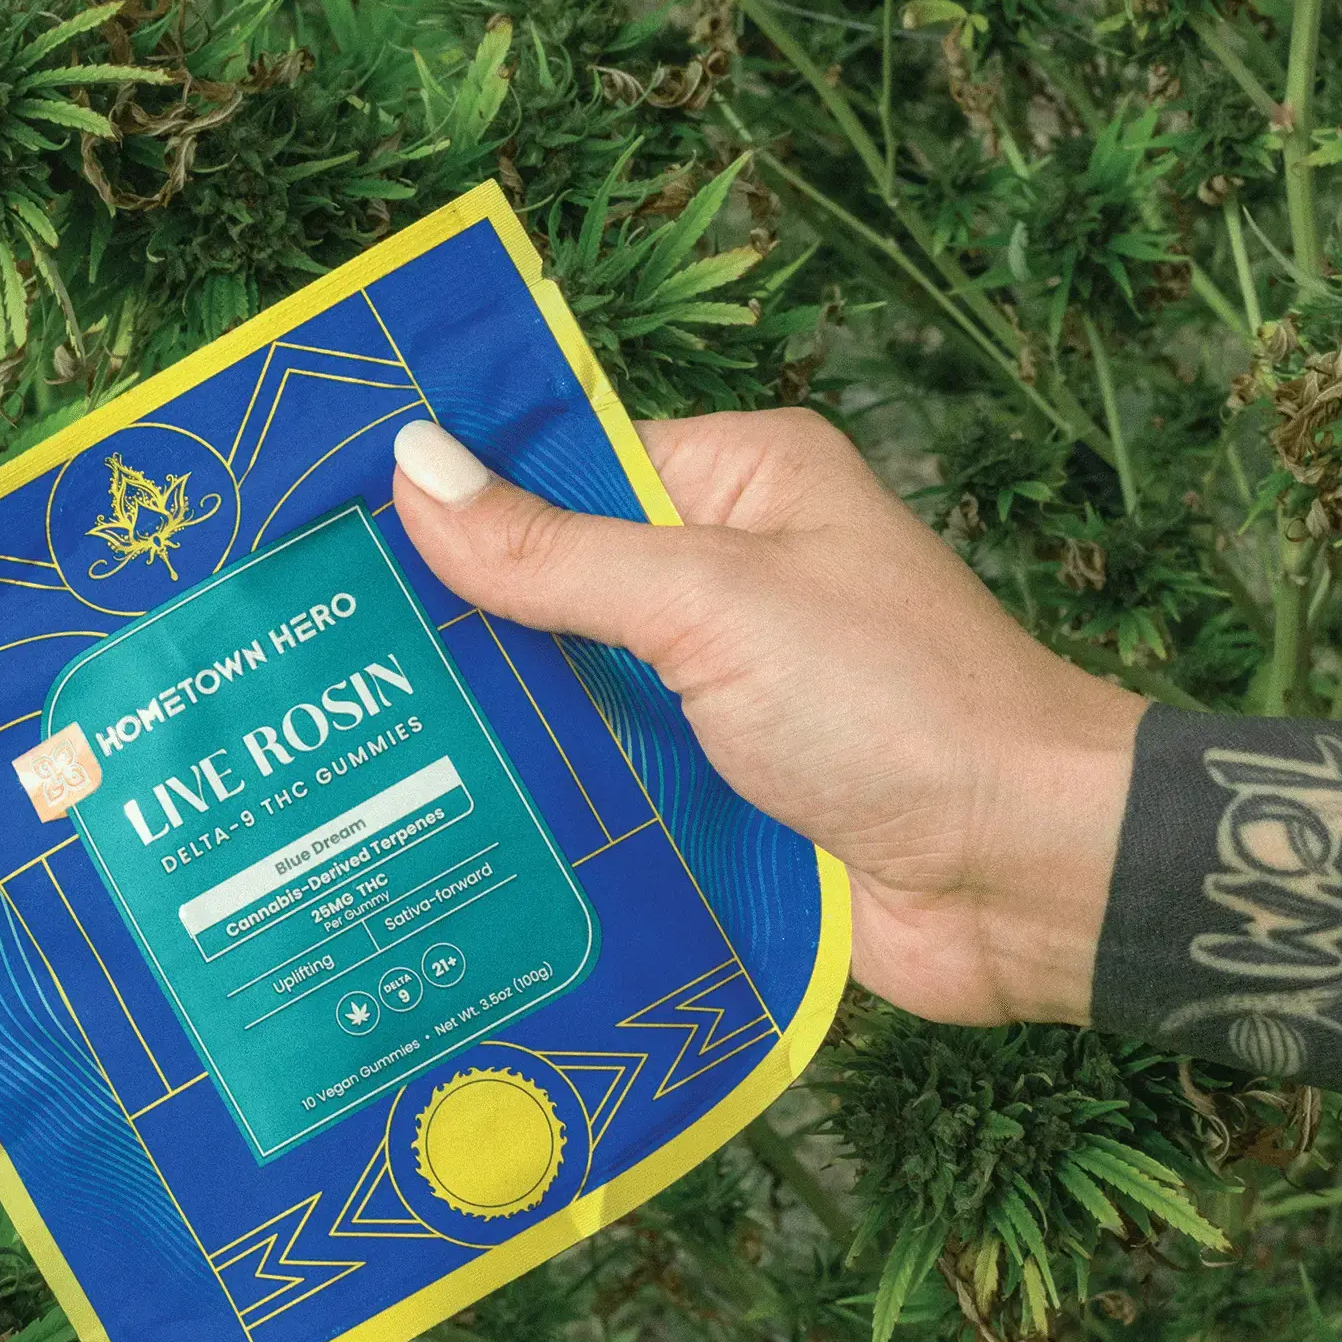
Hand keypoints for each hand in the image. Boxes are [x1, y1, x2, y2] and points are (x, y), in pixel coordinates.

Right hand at [391, 409, 1145, 1025]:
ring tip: (344, 741)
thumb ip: (561, 552)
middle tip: (315, 653)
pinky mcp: (718, 790)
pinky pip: (608, 778)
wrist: (1025, 877)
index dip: (463, 493)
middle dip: (460, 624)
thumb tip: (415, 468)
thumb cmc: (899, 706)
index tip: (334, 521)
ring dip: (498, 723)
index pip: (570, 463)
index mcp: (743, 484)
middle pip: (560, 584)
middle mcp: (730, 578)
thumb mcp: (714, 603)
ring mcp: (722, 692)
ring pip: (575, 692)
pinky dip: (548, 798)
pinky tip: (439, 819)